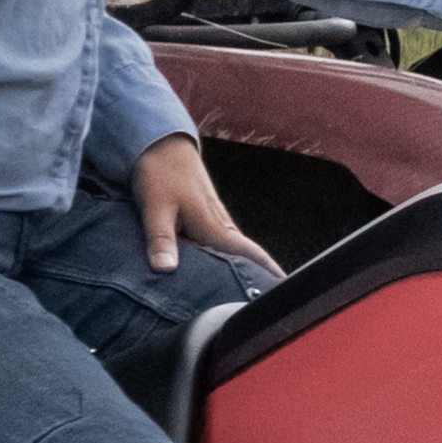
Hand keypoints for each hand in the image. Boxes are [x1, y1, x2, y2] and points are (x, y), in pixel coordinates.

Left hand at [128, 135, 276, 280]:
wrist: (161, 144)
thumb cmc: (160, 174)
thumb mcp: (156, 209)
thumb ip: (161, 241)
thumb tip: (166, 270)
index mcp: (213, 226)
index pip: (249, 254)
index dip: (268, 271)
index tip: (285, 289)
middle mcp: (220, 224)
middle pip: (247, 255)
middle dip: (261, 276)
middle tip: (271, 298)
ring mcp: (215, 218)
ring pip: (235, 248)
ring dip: (246, 266)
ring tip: (253, 287)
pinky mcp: (205, 215)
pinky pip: (223, 240)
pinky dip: (230, 255)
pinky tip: (224, 264)